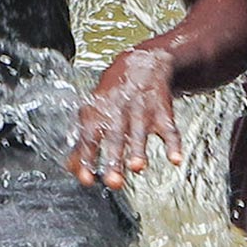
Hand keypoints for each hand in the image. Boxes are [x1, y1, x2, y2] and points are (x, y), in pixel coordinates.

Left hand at [69, 47, 180, 189]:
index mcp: (97, 112)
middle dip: (114, 159)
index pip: (89, 137)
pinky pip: (169, 129)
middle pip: (114, 137)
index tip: (86, 179)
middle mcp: (118, 110)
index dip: (86, 158)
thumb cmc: (113, 94)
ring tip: (137, 168)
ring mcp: (141, 110)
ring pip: (139, 133)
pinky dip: (174, 144)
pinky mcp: (162, 111)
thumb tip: (70, 168)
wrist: (142, 63)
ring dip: (139, 150)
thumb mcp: (92, 110)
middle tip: (114, 182)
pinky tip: (175, 160)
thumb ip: (83, 141)